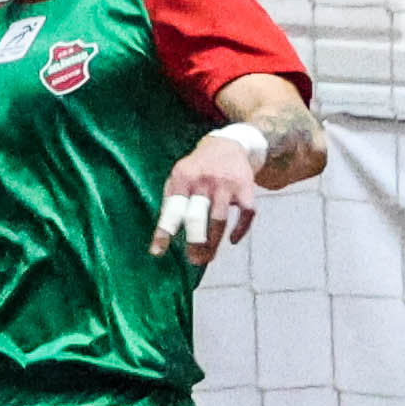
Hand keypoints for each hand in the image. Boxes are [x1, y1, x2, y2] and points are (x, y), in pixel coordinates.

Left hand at [154, 127, 273, 264]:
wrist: (228, 144)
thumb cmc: (197, 170)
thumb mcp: (178, 178)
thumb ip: (170, 204)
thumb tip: (159, 242)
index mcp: (183, 177)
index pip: (172, 210)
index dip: (164, 232)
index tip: (157, 252)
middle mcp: (204, 179)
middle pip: (197, 218)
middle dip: (195, 244)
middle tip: (194, 260)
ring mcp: (226, 183)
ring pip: (220, 220)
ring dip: (214, 243)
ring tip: (208, 257)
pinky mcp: (246, 187)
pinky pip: (246, 215)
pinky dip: (240, 230)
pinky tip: (232, 240)